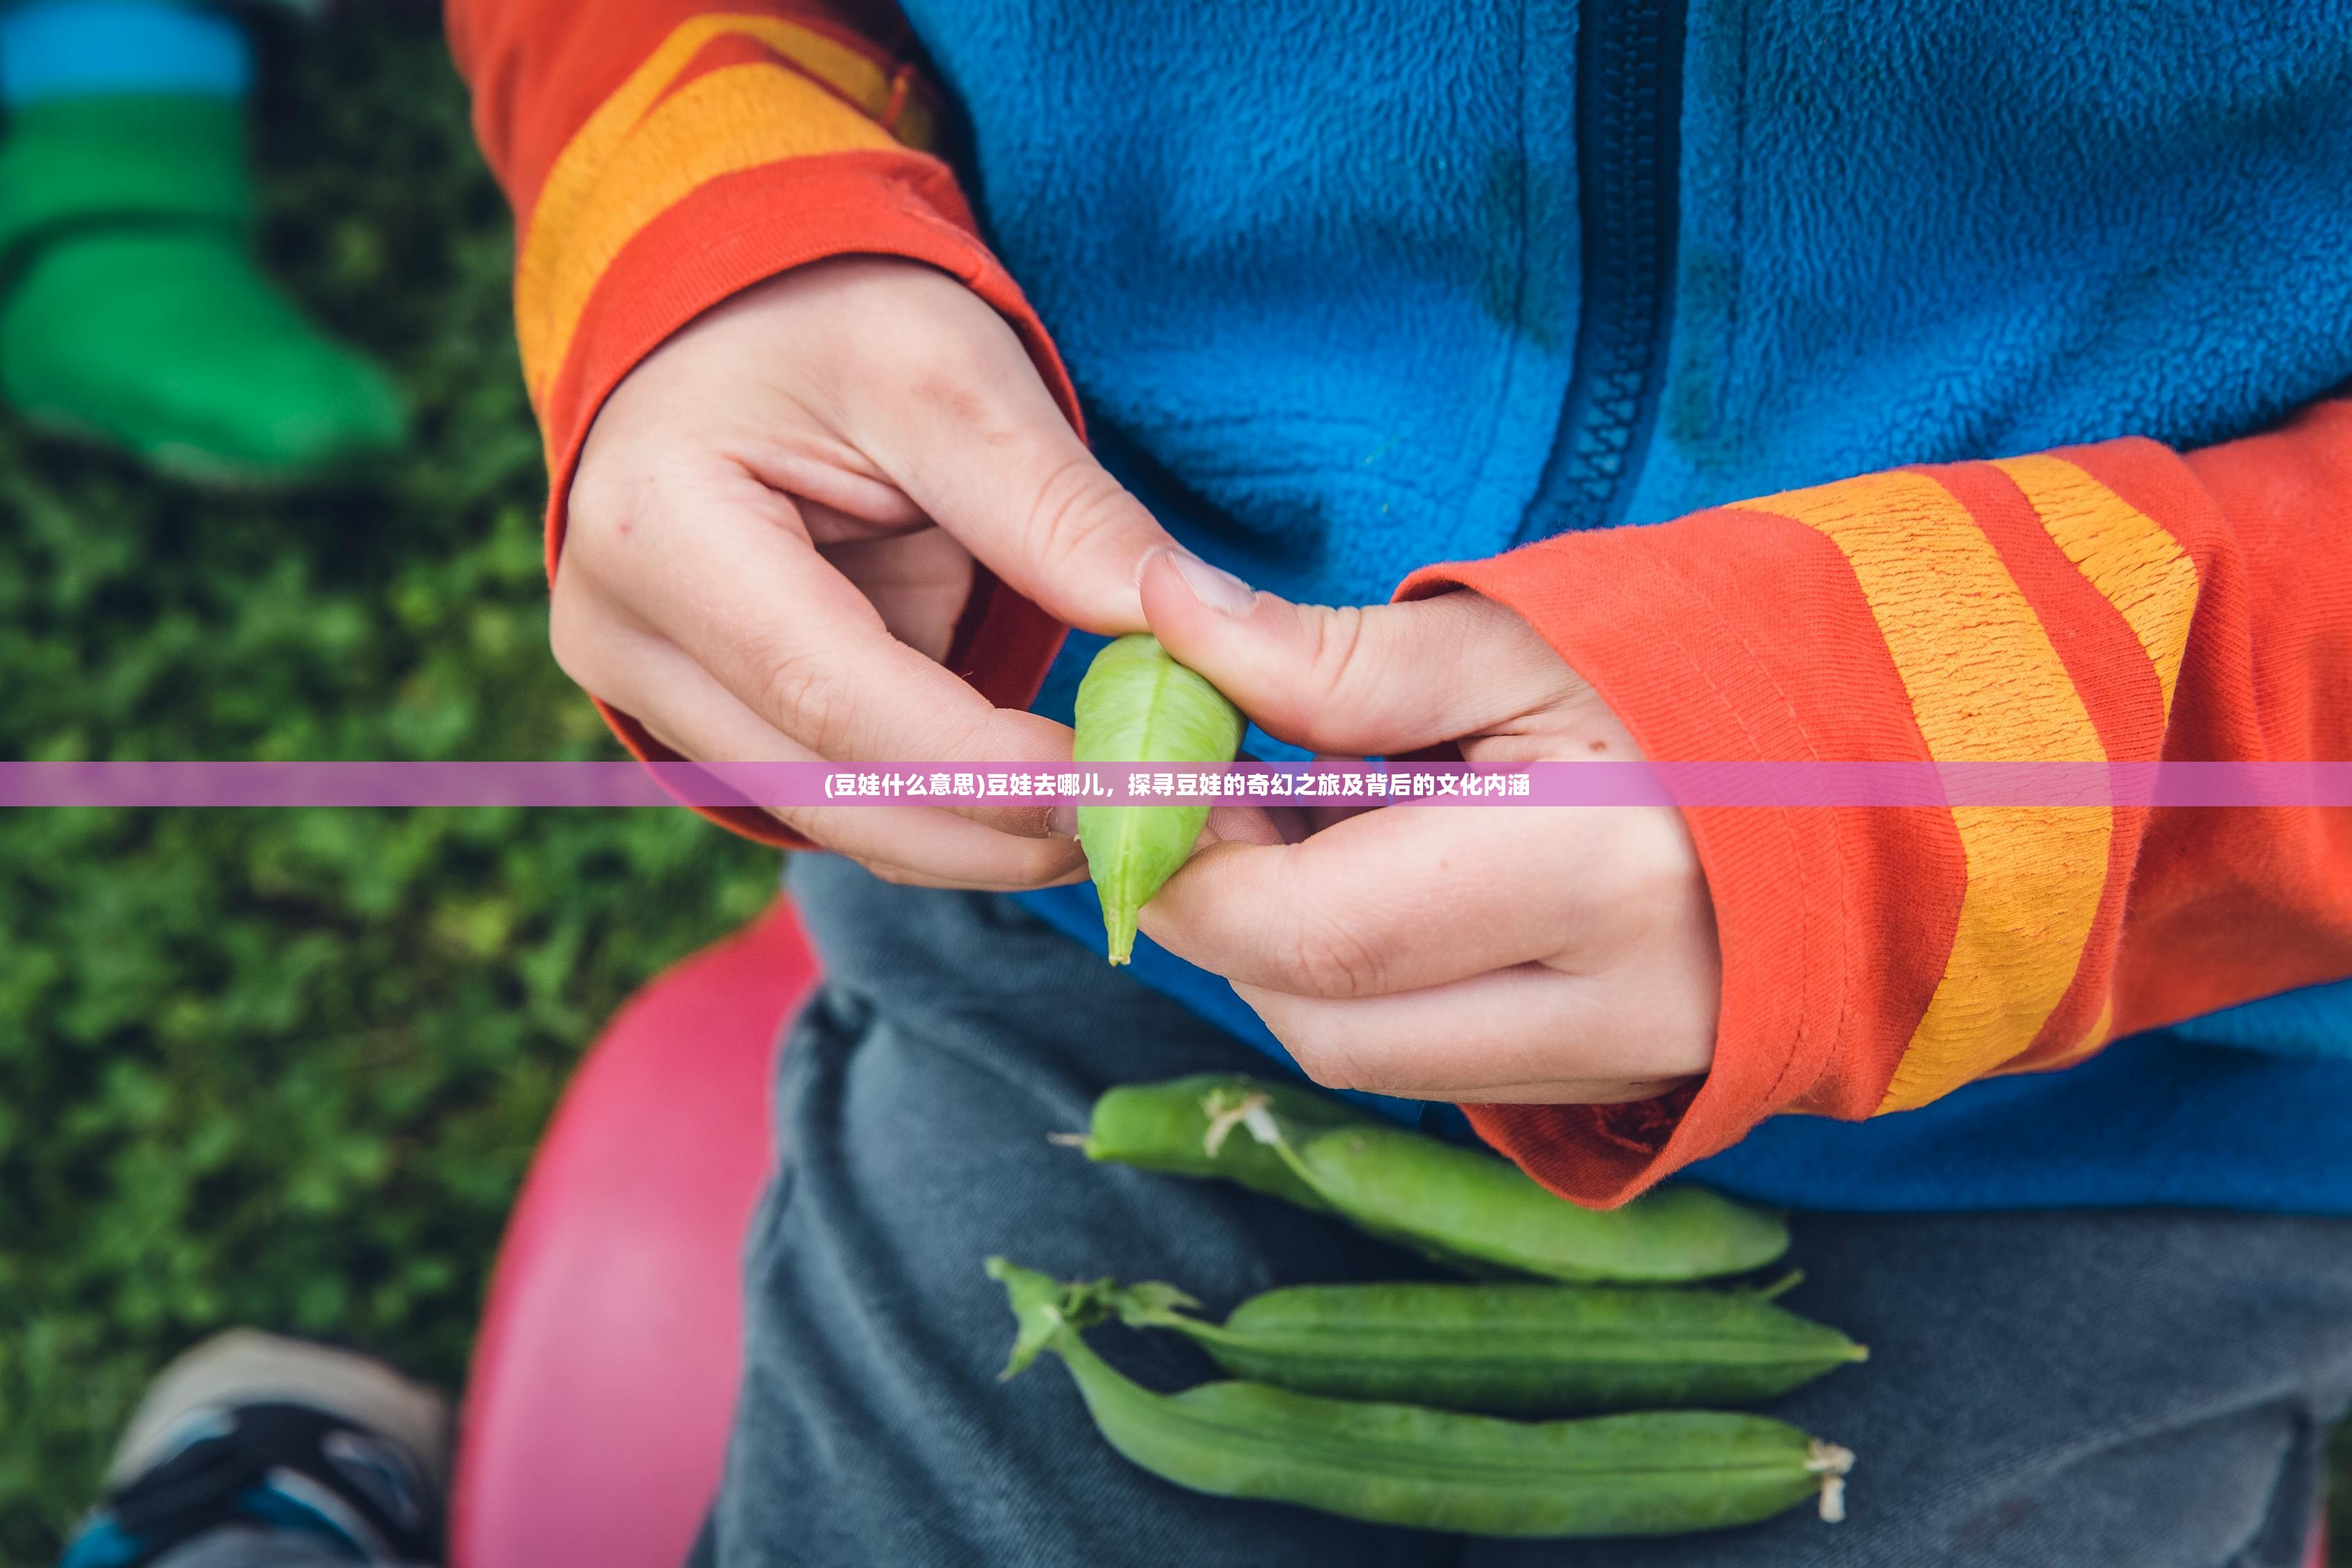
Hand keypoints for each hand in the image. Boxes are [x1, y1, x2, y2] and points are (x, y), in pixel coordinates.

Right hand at [554, 258, 1178, 888]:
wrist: (732, 318)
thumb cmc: (831, 313)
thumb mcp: (950, 369)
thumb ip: (1055, 508)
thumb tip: (1192, 622)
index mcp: (658, 533)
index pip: (838, 700)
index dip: (992, 768)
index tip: (1132, 791)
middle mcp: (620, 636)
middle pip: (830, 792)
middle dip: (1002, 830)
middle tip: (1158, 834)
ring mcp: (647, 692)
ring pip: (836, 820)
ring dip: (985, 840)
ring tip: (1130, 823)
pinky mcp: (703, 720)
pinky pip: (840, 797)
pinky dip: (952, 813)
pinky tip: (1058, 802)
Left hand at [1135, 552, 1720, 1104]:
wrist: (1886, 767)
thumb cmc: (1704, 671)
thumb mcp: (1525, 635)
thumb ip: (1336, 655)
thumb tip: (1164, 614)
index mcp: (1598, 873)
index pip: (1317, 929)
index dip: (1191, 867)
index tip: (1135, 786)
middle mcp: (1616, 1008)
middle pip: (1324, 1022)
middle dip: (1226, 919)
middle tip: (1219, 800)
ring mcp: (1628, 1066)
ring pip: (1368, 1059)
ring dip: (1290, 957)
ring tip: (1316, 827)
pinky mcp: (1622, 1088)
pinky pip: (1435, 1066)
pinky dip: (1370, 987)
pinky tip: (1393, 883)